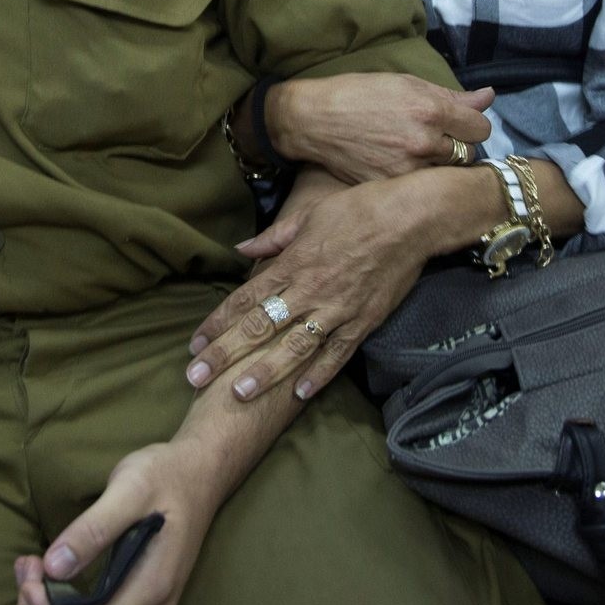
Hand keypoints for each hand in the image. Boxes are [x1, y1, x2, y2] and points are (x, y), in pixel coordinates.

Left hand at [14, 442, 222, 604]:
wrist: (201, 470)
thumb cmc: (166, 474)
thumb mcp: (129, 489)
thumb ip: (93, 529)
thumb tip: (53, 567)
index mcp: (152, 587)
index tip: (29, 578)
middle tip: (25, 568)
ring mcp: (149, 604)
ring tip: (31, 568)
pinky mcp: (142, 593)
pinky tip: (51, 573)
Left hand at [186, 166, 500, 402]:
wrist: (410, 218)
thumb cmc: (359, 209)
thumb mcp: (310, 215)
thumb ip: (274, 238)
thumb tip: (242, 248)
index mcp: (292, 263)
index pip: (244, 298)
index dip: (216, 322)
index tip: (194, 343)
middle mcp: (309, 290)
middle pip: (259, 327)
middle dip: (225, 353)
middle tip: (195, 377)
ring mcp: (337, 309)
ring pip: (293, 347)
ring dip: (264, 372)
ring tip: (238, 394)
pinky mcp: (364, 322)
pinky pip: (337, 354)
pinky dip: (319, 375)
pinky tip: (298, 395)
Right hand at [268, 73, 493, 183]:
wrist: (313, 120)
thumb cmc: (358, 94)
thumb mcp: (405, 83)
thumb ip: (451, 96)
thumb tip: (488, 97)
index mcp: (430, 110)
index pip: (481, 128)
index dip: (470, 124)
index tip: (458, 124)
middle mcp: (424, 142)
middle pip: (467, 154)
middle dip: (455, 145)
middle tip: (432, 137)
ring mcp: (408, 169)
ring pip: (445, 173)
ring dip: (437, 164)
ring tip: (413, 151)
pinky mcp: (392, 187)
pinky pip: (420, 186)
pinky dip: (415, 178)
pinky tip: (396, 163)